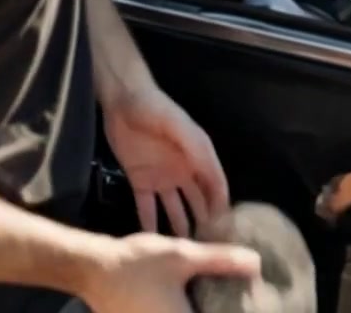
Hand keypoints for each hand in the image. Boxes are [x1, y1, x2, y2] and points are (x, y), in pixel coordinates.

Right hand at [83, 232, 259, 312]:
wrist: (95, 270)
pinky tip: (201, 295)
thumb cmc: (139, 263)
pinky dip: (193, 307)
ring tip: (228, 293)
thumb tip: (256, 263)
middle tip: (243, 293)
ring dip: (210, 307)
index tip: (252, 301)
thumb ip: (220, 260)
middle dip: (226, 307)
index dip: (240, 311)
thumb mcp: (183, 255)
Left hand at [103, 83, 228, 237]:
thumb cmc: (156, 108)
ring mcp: (162, 177)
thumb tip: (213, 175)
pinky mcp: (141, 180)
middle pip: (198, 200)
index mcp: (198, 154)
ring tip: (186, 249)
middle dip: (205, 221)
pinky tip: (154, 243)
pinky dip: (151, 224)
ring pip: (176, 208)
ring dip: (181, 227)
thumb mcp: (178, 125)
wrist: (123, 101)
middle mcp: (184, 169)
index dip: (221, 204)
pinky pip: (148, 208)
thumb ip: (195, 147)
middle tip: (208, 247)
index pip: (215, 184)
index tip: (226, 229)